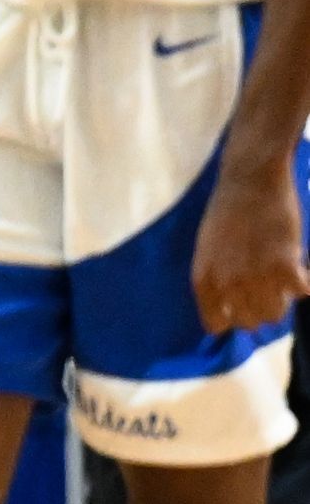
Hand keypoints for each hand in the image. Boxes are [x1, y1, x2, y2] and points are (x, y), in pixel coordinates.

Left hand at [193, 147, 309, 334]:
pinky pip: (303, 293)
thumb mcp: (208, 249)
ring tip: (284, 277)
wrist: (249, 179)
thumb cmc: (228, 211)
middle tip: (269, 288)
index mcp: (203, 279)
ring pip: (276, 314)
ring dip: (282, 299)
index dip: (233, 316)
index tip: (244, 304)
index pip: (216, 324)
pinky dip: (306, 283)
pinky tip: (303, 270)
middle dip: (260, 308)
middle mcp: (227, 283)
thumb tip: (227, 309)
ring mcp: (255, 276)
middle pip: (249, 322)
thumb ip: (215, 279)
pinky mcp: (285, 264)